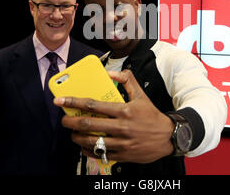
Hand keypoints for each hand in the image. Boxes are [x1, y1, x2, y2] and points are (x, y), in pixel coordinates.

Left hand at [54, 69, 174, 163]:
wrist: (168, 137)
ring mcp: (122, 143)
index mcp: (124, 110)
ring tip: (72, 133)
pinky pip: (100, 154)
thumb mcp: (141, 94)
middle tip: (64, 120)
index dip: (74, 102)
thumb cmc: (152, 115)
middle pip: (88, 124)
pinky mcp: (123, 155)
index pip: (93, 105)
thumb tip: (109, 73)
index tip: (61, 101)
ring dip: (77, 137)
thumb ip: (126, 80)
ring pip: (92, 141)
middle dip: (71, 122)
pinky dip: (88, 151)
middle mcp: (121, 127)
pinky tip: (84, 146)